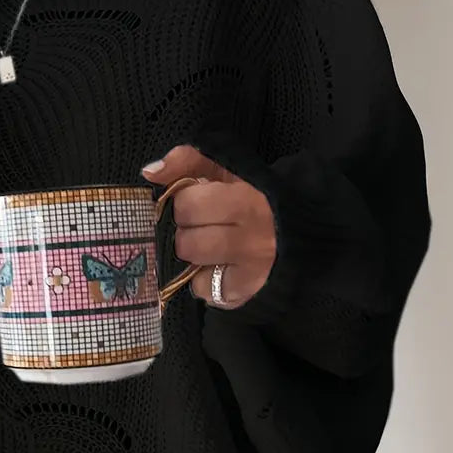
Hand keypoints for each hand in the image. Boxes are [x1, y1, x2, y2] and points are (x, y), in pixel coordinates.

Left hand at [141, 144, 275, 308]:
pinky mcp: (248, 290)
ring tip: (210, 247)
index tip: (199, 202)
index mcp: (245, 198)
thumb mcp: (227, 170)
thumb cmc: (255, 198)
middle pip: (185, 240)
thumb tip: (150, 172)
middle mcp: (252, 234)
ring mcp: (251, 267)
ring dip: (194, 256)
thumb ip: (188, 161)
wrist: (301, 231)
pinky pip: (204, 290)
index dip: (185, 202)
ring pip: (193, 265)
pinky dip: (204, 282)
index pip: (186, 203)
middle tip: (204, 226)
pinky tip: (219, 269)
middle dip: (187, 231)